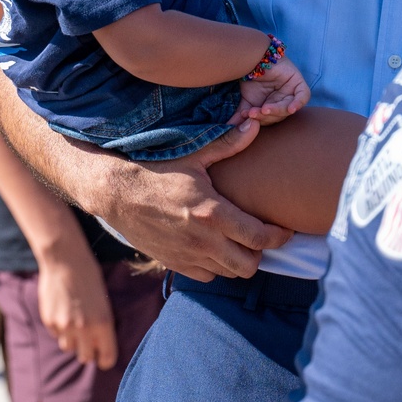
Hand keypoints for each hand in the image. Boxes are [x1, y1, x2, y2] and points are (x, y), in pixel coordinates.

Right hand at [37, 241, 117, 368]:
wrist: (65, 260)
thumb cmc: (89, 276)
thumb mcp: (103, 301)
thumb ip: (101, 325)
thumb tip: (98, 345)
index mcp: (103, 323)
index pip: (107, 358)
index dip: (105, 359)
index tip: (103, 356)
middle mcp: (84, 328)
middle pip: (85, 357)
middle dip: (87, 351)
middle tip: (88, 341)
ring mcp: (65, 326)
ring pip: (68, 347)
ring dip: (72, 339)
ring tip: (74, 320)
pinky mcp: (49, 321)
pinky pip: (56, 334)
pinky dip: (59, 327)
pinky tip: (62, 309)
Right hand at [88, 120, 293, 282]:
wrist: (116, 192)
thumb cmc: (157, 170)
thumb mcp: (194, 155)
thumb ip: (228, 144)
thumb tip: (254, 125)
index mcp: (212, 213)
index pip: (259, 237)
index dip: (279, 237)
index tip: (285, 230)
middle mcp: (203, 240)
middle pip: (249, 265)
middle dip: (260, 252)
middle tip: (259, 235)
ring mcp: (187, 255)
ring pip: (229, 273)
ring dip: (238, 259)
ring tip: (238, 241)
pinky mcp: (174, 263)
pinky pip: (206, 276)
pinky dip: (216, 266)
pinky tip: (214, 247)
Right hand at [237, 57, 310, 122]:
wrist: (253, 56)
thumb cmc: (250, 78)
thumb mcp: (245, 99)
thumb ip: (241, 115)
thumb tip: (231, 127)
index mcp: (274, 106)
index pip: (270, 119)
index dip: (260, 121)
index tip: (247, 117)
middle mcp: (284, 100)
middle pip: (279, 115)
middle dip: (266, 116)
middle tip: (252, 113)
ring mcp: (292, 91)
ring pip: (288, 108)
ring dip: (275, 110)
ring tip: (263, 109)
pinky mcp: (298, 82)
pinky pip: (303, 96)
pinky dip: (298, 103)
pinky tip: (290, 109)